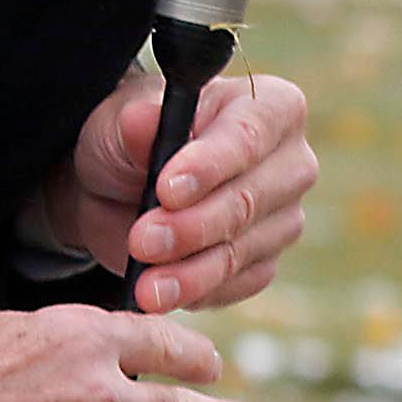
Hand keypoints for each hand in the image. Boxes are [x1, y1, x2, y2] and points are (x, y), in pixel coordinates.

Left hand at [37, 68, 315, 310]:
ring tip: (146, 285)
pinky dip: (196, 292)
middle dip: (192, 226)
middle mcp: (289, 163)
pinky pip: (238, 284)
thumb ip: (133, 123)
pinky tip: (162, 294)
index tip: (167, 190)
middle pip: (250, 200)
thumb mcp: (116, 122)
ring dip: (191, 270)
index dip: (211, 165)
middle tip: (143, 240)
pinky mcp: (264, 262)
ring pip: (244, 250)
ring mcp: (282, 217)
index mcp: (267, 107)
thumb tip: (144, 119)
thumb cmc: (126, 139)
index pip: (249, 135)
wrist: (111, 191)